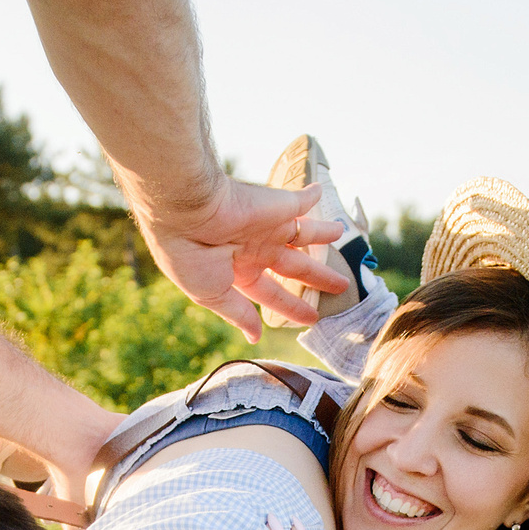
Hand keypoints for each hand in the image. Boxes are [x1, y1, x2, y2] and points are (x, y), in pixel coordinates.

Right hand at [136, 177, 349, 341]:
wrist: (186, 213)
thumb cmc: (191, 257)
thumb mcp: (213, 295)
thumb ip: (238, 313)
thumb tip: (254, 338)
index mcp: (238, 271)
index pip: (272, 293)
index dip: (292, 306)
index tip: (312, 318)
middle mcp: (255, 248)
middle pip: (295, 266)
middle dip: (317, 277)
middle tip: (342, 287)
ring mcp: (268, 226)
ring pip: (304, 233)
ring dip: (323, 234)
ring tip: (342, 234)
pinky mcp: (277, 204)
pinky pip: (300, 199)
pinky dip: (311, 195)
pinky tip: (320, 192)